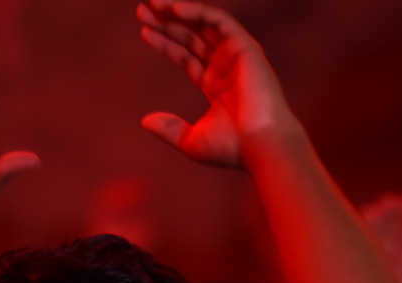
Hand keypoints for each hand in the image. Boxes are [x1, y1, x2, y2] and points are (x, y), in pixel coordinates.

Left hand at [137, 0, 299, 167]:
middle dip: (167, 22)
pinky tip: (175, 9)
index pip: (186, 56)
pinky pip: (219, 21)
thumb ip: (169, 129)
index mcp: (216, 86)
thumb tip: (144, 121)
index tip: (144, 30)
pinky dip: (198, 12)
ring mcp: (236, 56)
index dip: (166, 42)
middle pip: (192, 37)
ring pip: (204, 25)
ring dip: (179, 11)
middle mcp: (226, 67)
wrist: (260, 144)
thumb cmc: (231, 148)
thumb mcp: (191, 141)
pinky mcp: (245, 47)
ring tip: (153, 3)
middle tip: (141, 10)